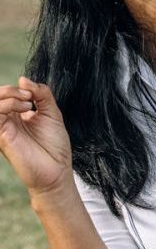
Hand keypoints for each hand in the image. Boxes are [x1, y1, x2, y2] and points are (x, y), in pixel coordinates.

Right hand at [0, 77, 71, 195]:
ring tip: (28, 103)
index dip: (20, 88)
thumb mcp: (52, 113)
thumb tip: (23, 79)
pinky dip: (7, 105)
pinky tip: (24, 110)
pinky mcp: (1, 136)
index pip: (8, 94)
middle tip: (29, 96)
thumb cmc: (55, 145)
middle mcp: (8, 120)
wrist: (57, 169)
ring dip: (9, 95)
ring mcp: (3, 128)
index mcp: (19, 115)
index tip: (35, 93)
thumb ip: (41, 94)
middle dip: (11, 89)